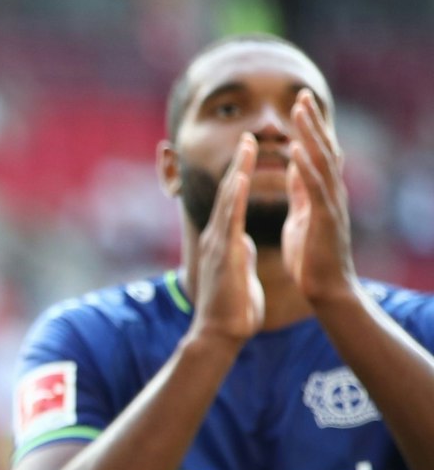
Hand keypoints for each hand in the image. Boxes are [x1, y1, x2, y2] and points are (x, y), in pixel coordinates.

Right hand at [189, 134, 264, 348]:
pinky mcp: (224, 253)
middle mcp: (218, 236)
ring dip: (238, 170)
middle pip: (229, 192)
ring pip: (229, 199)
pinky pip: (231, 219)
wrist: (221, 333)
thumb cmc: (233, 308)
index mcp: (225, 240)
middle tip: (247, 136)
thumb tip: (243, 241)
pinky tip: (240, 178)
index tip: (251, 153)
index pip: (233, 201)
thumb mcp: (240, 272)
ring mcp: (218, 243)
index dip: (242, 176)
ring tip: (246, 146)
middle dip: (239, 163)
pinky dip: (236, 196)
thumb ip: (240, 252)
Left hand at [284, 90, 356, 306]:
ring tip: (300, 111)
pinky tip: (297, 149)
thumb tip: (294, 167)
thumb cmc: (312, 256)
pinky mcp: (325, 219)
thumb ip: (301, 191)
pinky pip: (315, 188)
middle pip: (323, 149)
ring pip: (322, 162)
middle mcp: (331, 193)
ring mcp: (331, 204)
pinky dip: (306, 167)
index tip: (299, 103)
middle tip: (301, 94)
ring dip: (310, 135)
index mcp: (322, 192)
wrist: (324, 289)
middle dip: (312, 122)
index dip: (310, 128)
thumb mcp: (302, 215)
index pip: (318, 153)